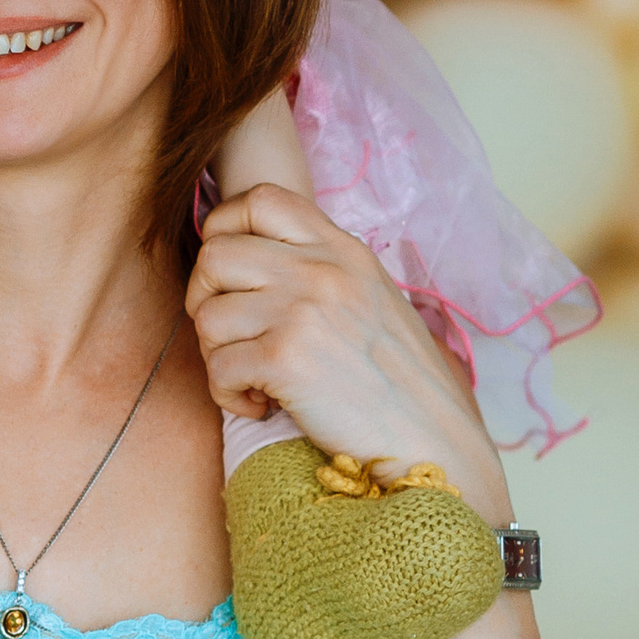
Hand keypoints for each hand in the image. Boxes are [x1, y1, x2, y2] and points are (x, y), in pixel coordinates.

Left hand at [186, 183, 511, 524]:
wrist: (433, 439)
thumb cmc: (399, 381)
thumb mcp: (371, 298)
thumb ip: (321, 271)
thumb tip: (252, 263)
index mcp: (342, 249)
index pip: (259, 199)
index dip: (224, 231)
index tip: (228, 276)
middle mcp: (321, 269)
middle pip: (215, 254)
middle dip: (204, 299)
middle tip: (231, 337)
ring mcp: (302, 310)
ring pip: (208, 315)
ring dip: (217, 354)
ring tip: (253, 379)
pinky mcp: (285, 357)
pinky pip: (217, 366)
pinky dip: (227, 393)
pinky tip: (260, 405)